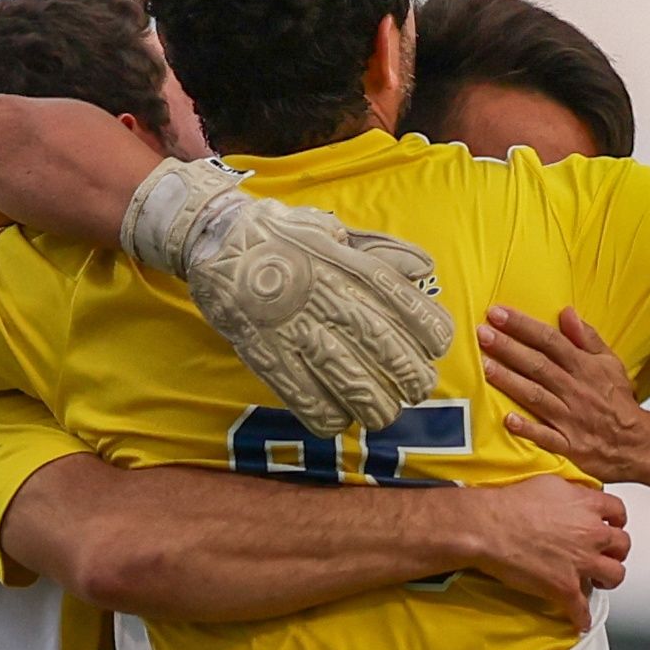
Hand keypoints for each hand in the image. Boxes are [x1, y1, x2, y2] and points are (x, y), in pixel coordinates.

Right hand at [120, 161, 452, 430]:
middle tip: (415, 389)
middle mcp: (329, 298)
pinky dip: (331, 418)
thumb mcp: (333, 230)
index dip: (431, 335)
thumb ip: (379, 252)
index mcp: (350, 266)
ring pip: (354, 383)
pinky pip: (308, 400)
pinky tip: (339, 419)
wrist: (214, 237)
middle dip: (412, 379)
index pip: (409, 307)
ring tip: (382, 411)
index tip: (435, 348)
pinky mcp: (268, 355)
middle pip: (389, 351)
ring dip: (377, 406)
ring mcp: (297, 329)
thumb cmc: (281, 236)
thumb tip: (423, 268)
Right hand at [459, 475, 631, 629]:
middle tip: (607, 553)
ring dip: (609, 579)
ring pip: (614, 575)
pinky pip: (581, 609)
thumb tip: (577, 497)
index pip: (618, 512)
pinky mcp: (565, 588)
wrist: (491, 528)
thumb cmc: (511, 505)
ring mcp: (581, 563)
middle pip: (623, 545)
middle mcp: (591, 534)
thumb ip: (572, 493)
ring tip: (599, 581)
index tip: (613, 526)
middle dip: (616, 550)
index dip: (616, 521)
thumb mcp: (550, 484)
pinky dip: (581, 618)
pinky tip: (580, 621)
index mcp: (587, 506)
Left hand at [478, 305, 649, 479]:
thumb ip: (587, 338)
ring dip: (510, 381)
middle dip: (508, 348)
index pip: (549, 340)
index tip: (498, 313)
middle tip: (482, 333)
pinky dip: (528, 429)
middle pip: (537, 364)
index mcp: (584, 367)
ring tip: (485, 367)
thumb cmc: (618, 402)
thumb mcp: (610, 363)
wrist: (637, 443)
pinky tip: (508, 420)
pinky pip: (546, 436)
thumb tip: (567, 313)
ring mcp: (570, 418)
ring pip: (537, 396)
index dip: (522, 325)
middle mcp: (574, 389)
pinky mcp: (569, 445)